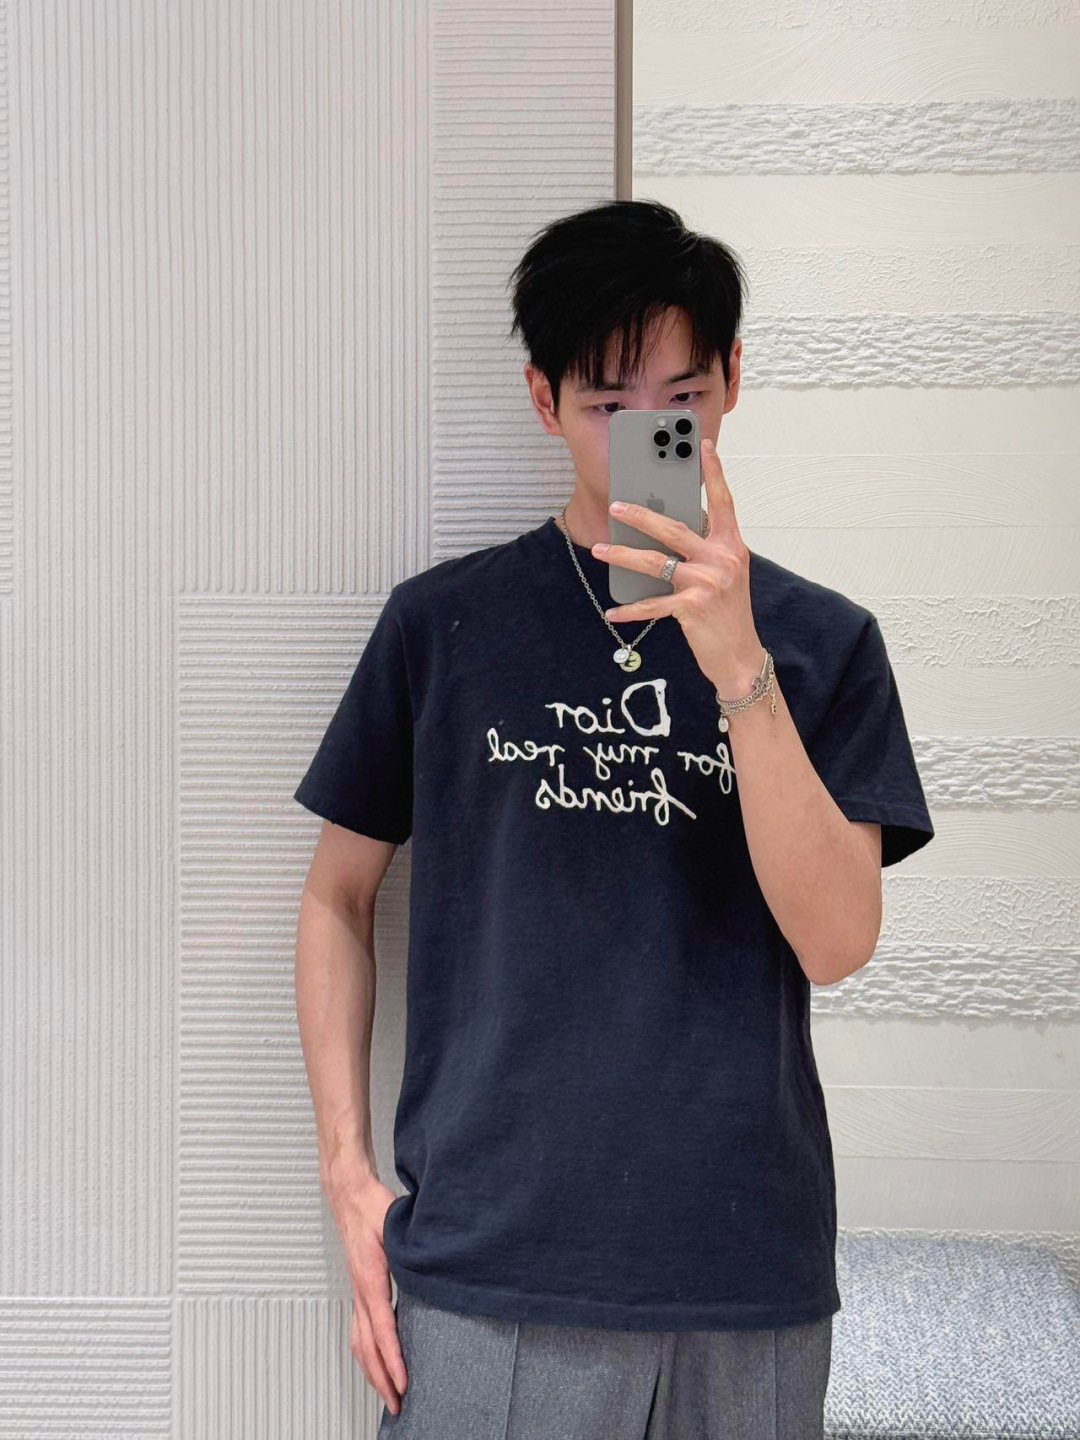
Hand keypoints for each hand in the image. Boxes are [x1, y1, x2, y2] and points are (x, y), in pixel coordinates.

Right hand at [323, 1166, 407, 1416]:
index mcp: (371, 1279)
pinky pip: (359, 1332)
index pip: (383, 1329)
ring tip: (388, 1395)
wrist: (350, 1195)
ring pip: (359, 1344)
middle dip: (381, 1380)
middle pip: (366, 1347)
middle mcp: (360, 1292)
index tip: (404, 1383)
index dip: (393, 1359)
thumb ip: (414, 1249)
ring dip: (372, 1373)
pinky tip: (377, 1364)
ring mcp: (357, 1293)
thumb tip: (435, 1267)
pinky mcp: (359, 1291)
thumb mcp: (398, 1225)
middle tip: (398, 1406)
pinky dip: (367, 1355)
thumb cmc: (375, 1207)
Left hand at [594, 438, 763, 693]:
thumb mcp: (725, 575)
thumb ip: (704, 550)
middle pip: (675, 528)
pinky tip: (613, 611)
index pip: (722, 502)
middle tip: (616, 505)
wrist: (740, 657)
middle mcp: (722, 560)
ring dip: (623, 556)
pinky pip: (653, 604)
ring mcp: (708, 583)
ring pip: (656, 562)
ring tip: (601, 549)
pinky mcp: (693, 608)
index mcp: (731, 546)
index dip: (712, 472)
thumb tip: (669, 527)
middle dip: (641, 515)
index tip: (700, 444)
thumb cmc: (728, 613)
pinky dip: (630, 609)